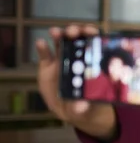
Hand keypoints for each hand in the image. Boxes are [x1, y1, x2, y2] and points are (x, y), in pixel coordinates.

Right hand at [37, 25, 115, 139]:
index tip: (92, 32)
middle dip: (76, 32)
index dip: (93, 36)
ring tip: (56, 33)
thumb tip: (81, 106)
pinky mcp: (47, 66)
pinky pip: (45, 54)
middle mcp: (78, 58)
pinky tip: (41, 43)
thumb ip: (83, 106)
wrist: (69, 109)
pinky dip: (42, 47)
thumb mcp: (87, 106)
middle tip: (73, 32)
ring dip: (59, 34)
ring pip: (61, 42)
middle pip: (78, 39)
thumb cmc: (86, 104)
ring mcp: (62, 60)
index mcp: (92, 63)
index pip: (94, 44)